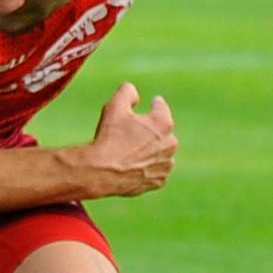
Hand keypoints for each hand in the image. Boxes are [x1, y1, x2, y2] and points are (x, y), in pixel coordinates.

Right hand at [80, 80, 177, 197]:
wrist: (102, 172)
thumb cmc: (110, 137)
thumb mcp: (115, 105)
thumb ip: (127, 91)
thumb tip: (134, 91)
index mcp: (163, 122)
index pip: (161, 106)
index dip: (153, 104)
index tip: (150, 104)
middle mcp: (170, 143)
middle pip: (161, 131)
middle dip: (150, 130)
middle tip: (131, 132)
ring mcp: (166, 164)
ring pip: (160, 151)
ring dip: (150, 149)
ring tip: (130, 151)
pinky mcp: (159, 181)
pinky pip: (155, 170)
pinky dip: (147, 167)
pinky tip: (132, 165)